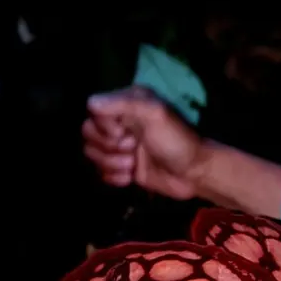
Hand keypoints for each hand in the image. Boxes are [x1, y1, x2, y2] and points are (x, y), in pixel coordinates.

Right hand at [82, 86, 207, 200]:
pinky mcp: (121, 168)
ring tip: (133, 165)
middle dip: (107, 146)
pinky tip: (130, 178)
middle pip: (88, 133)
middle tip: (132, 148)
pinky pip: (100, 172)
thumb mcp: (154, 114)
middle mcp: (120, 123)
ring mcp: (120, 147)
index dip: (103, 126)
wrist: (193, 174)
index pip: (94, 111)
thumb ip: (123, 104)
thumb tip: (90, 102)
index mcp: (127, 105)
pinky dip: (114, 177)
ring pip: (92, 154)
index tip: (123, 133)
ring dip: (111, 163)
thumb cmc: (176, 140)